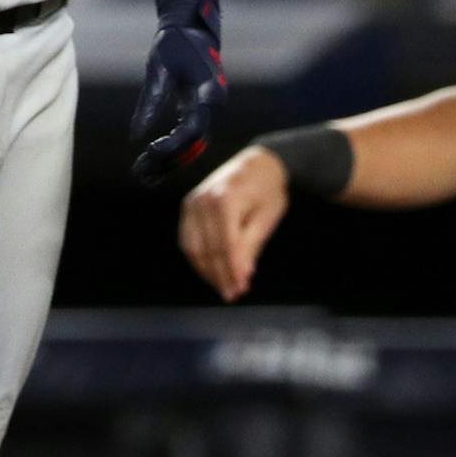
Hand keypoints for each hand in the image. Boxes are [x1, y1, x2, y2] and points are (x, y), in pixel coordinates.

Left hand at [129, 17, 226, 183]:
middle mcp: (214, 106)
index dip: (172, 144)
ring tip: (141, 176)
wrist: (193, 28)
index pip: (193, 129)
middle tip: (138, 173)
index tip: (147, 150)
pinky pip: (188, 139)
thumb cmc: (175, 44)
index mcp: (209, 92)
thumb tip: (135, 136)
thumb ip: (150, 101)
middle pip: (193, 144)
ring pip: (192, 147)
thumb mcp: (159, 68)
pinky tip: (152, 167)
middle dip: (167, 160)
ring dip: (168, 162)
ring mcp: (209, 111)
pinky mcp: (199, 112)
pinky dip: (172, 153)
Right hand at [179, 145, 287, 300]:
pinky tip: (211, 270)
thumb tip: (242, 275)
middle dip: (221, 275)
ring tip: (223, 287)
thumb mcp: (267, 217)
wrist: (258, 163)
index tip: (241, 289)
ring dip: (207, 271)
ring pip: (194, 248)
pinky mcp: (188, 206)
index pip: (226, 246)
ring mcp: (192, 203)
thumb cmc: (268, 189)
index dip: (233, 271)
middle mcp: (203, 201)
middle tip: (233, 293)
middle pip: (209, 250)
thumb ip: (251, 246)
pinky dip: (198, 258)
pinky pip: (187, 240)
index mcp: (225, 200)